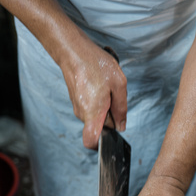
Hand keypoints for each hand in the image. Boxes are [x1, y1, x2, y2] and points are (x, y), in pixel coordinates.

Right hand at [61, 31, 126, 148]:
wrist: (73, 51)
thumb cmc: (95, 64)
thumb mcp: (118, 84)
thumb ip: (122, 108)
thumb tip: (121, 125)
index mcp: (93, 113)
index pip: (91, 141)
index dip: (101, 144)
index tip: (112, 136)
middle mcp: (83, 114)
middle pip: (100, 127)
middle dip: (111, 117)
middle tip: (114, 97)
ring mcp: (78, 108)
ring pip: (96, 117)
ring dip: (105, 107)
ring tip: (106, 88)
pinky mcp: (77, 101)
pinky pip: (92, 108)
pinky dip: (99, 101)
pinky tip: (100, 85)